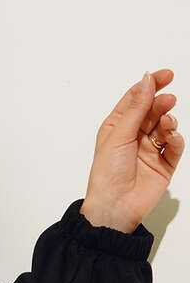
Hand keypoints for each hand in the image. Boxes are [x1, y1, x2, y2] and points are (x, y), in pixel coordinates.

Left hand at [80, 68, 183, 233]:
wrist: (114, 207)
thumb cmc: (107, 174)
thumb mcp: (118, 134)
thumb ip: (136, 107)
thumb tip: (147, 80)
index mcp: (117, 127)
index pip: (136, 99)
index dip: (150, 85)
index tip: (165, 75)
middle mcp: (134, 137)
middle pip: (153, 110)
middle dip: (161, 103)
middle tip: (168, 101)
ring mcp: (150, 150)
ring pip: (166, 126)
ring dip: (168, 121)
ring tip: (166, 124)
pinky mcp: (163, 165)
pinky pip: (174, 146)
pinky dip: (175, 139)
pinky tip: (170, 137)